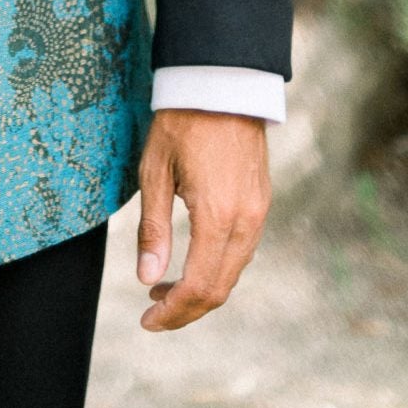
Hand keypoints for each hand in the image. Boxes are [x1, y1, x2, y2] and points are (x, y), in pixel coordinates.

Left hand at [135, 109, 270, 330]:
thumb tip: (146, 279)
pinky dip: (217, 268)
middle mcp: (245, 222)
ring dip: (201, 290)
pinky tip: (190, 263)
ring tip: (162, 290)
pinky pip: (242, 250)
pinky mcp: (261, 202)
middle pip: (220, 288)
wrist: (222, 85)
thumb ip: (153, 229)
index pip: (198, 286)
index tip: (147, 322)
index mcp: (217, 216)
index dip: (173, 312)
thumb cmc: (181, 123)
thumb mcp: (154, 172)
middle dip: (186, 310)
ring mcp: (258, 213)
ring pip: (233, 272)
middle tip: (152, 315)